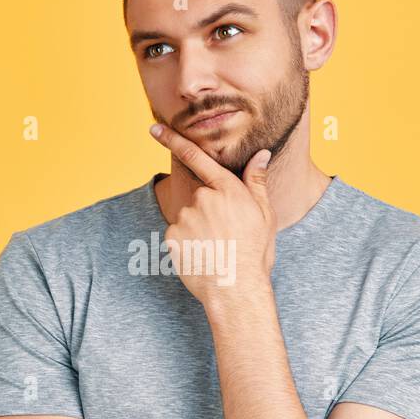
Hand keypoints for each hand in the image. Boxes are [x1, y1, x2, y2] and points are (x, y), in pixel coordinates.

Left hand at [148, 122, 275, 305]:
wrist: (235, 290)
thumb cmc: (254, 253)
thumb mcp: (264, 215)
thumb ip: (257, 181)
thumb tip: (261, 153)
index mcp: (227, 190)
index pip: (196, 157)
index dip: (172, 140)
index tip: (154, 128)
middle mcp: (203, 199)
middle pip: (199, 197)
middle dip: (208, 212)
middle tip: (226, 236)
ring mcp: (185, 218)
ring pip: (189, 217)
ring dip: (199, 229)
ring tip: (217, 249)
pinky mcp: (172, 237)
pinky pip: (178, 235)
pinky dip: (188, 244)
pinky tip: (203, 256)